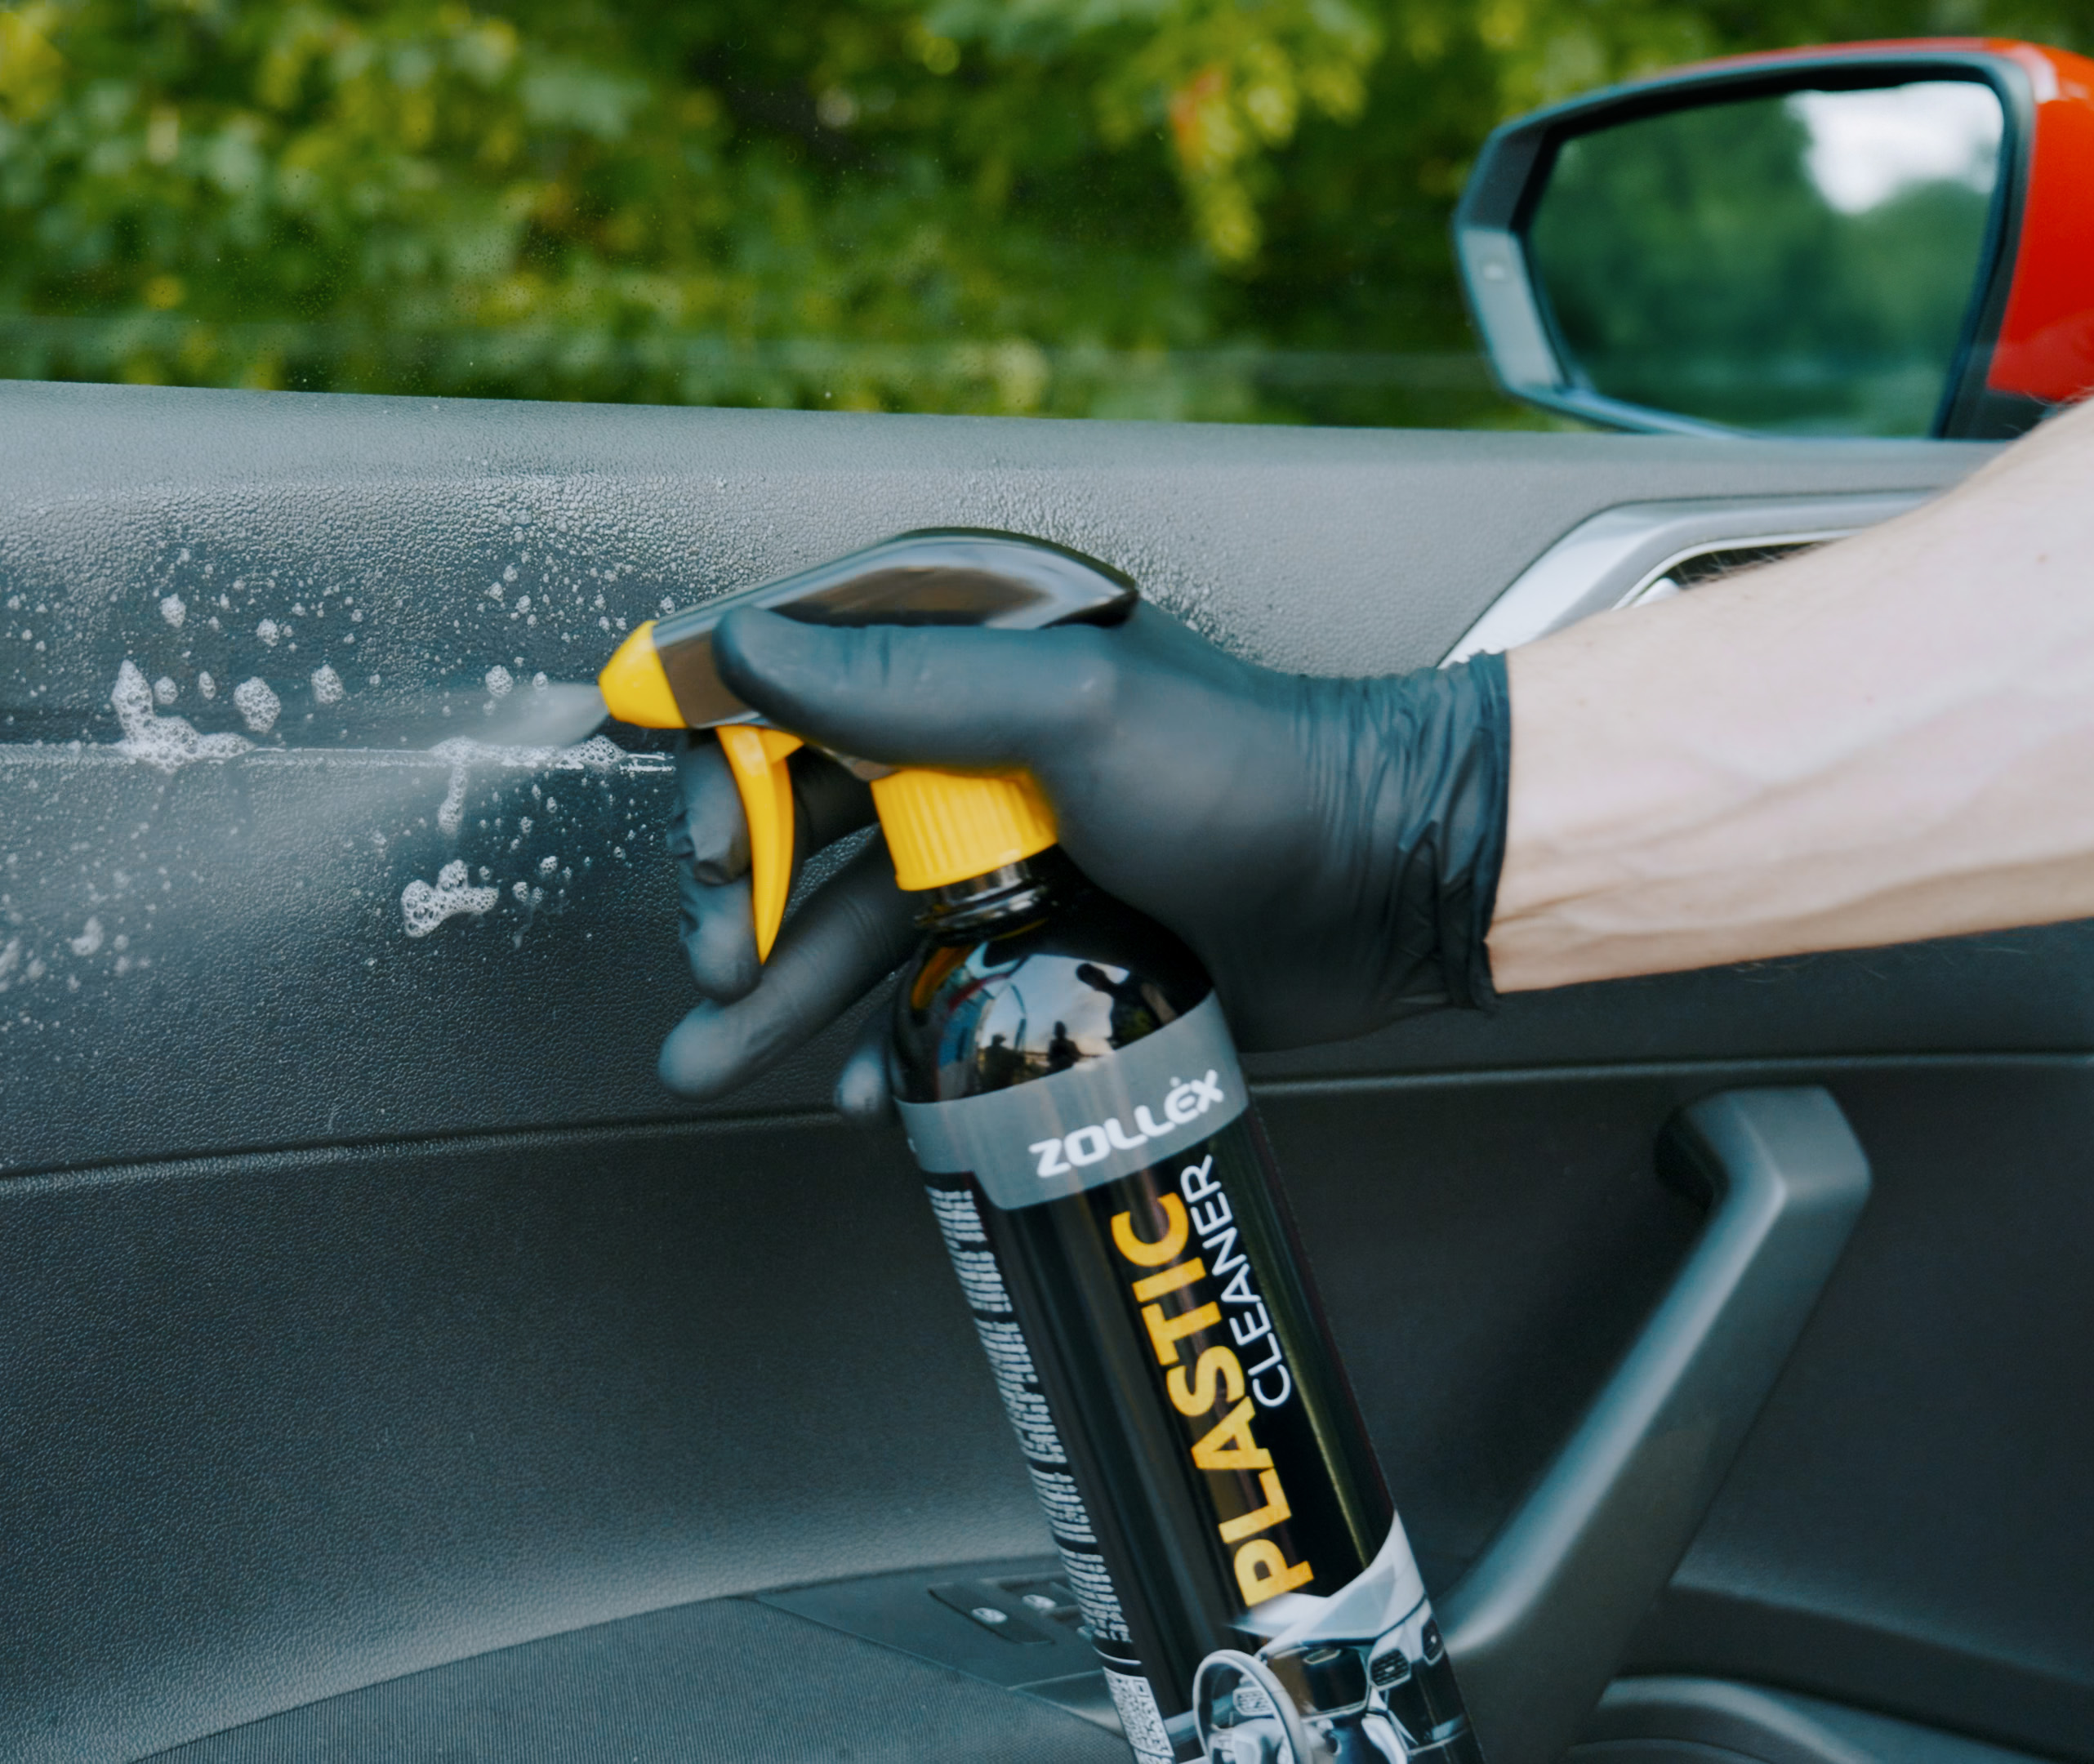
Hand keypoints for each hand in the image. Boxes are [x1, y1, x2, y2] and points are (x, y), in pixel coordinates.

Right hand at [653, 604, 1511, 1114]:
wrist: (1392, 888)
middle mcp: (966, 752)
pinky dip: (881, 1050)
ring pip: (846, 924)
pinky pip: (924, 999)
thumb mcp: (1068, 712)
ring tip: (708, 1059)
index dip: (721, 760)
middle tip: (719, 963)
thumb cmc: (1252, 776)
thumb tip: (744, 645)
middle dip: (734, 898)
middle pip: (794, 821)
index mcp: (964, 661)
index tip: (701, 840)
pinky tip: (860, 1093)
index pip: (790, 688)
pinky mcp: (1037, 948)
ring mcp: (999, 856)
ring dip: (773, 995)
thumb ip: (902, 682)